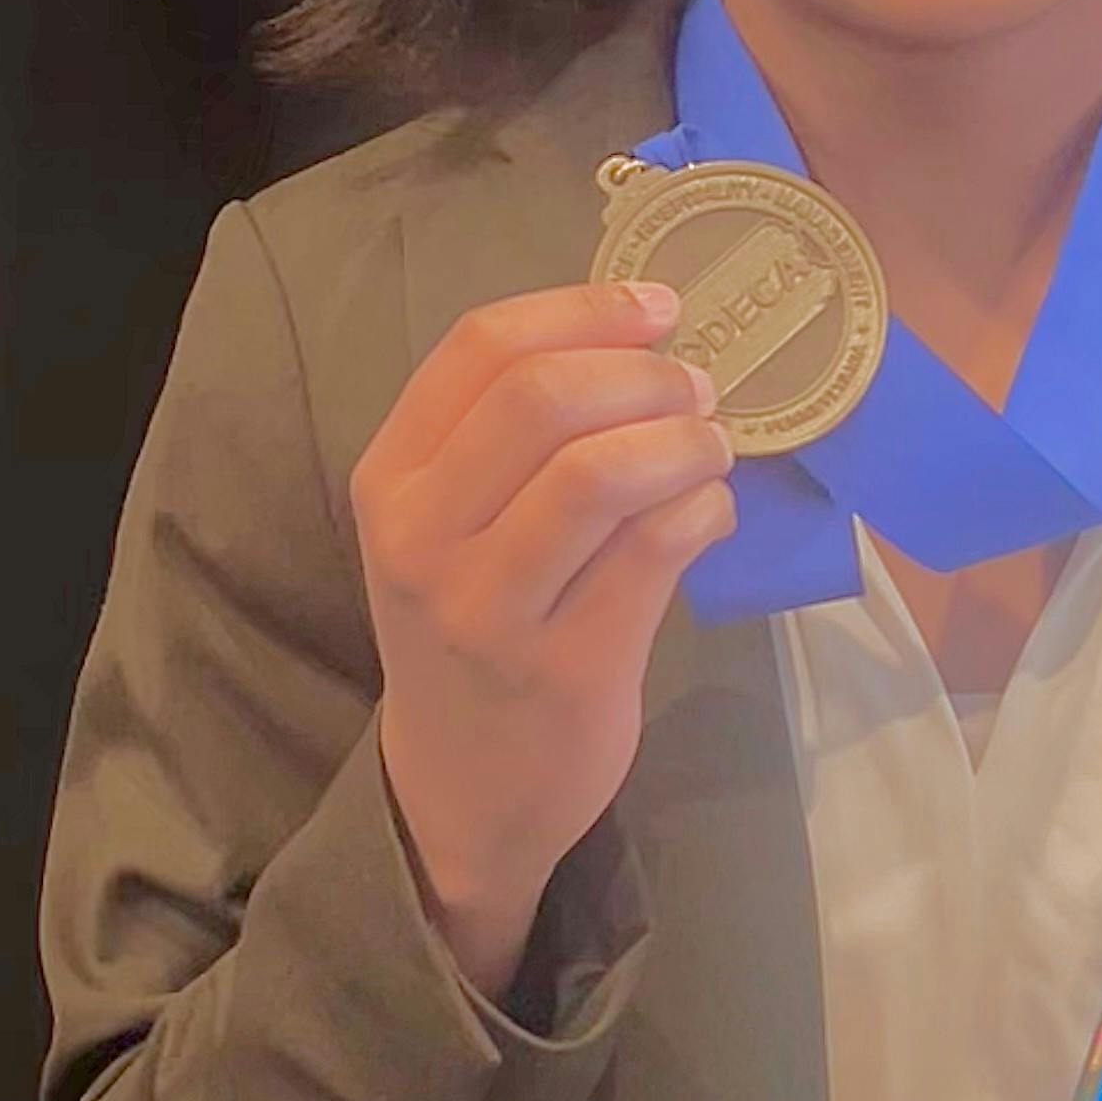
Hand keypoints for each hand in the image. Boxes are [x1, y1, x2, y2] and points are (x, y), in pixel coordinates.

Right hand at [352, 281, 735, 1000]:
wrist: (460, 793)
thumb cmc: (467, 631)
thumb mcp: (443, 526)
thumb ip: (504, 434)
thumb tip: (634, 332)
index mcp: (391, 480)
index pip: (479, 348)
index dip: (585, 309)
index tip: (658, 307)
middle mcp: (423, 538)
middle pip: (543, 399)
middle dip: (645, 374)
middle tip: (697, 388)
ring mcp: (490, 608)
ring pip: (600, 472)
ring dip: (682, 440)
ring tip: (710, 448)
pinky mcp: (568, 667)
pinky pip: (655, 551)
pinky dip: (704, 510)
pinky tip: (711, 514)